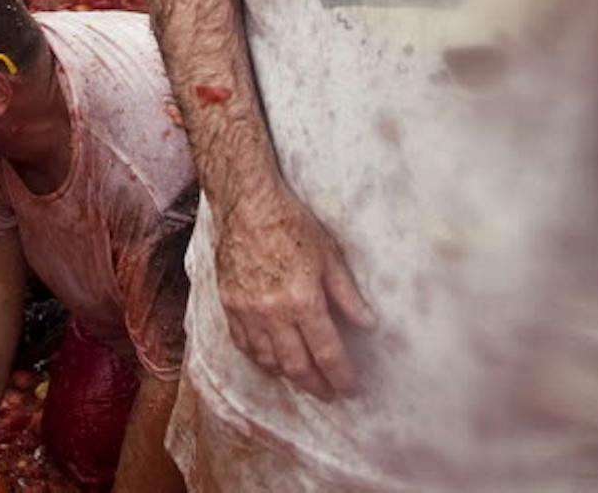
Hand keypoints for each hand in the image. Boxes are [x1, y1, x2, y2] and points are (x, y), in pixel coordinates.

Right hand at [213, 181, 375, 399]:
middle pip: (297, 366)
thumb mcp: (329, 256)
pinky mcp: (228, 304)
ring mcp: (247, 311)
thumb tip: (368, 325)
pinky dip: (260, 359)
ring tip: (304, 379)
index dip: (342, 376)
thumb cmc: (291, 223)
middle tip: (329, 394)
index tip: (351, 389)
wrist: (246, 203)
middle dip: (316, 385)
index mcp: (303, 300)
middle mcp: (273, 312)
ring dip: (288, 376)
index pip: (327, 353)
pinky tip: (272, 361)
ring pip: (268, 360)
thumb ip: (348, 295)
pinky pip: (243, 344)